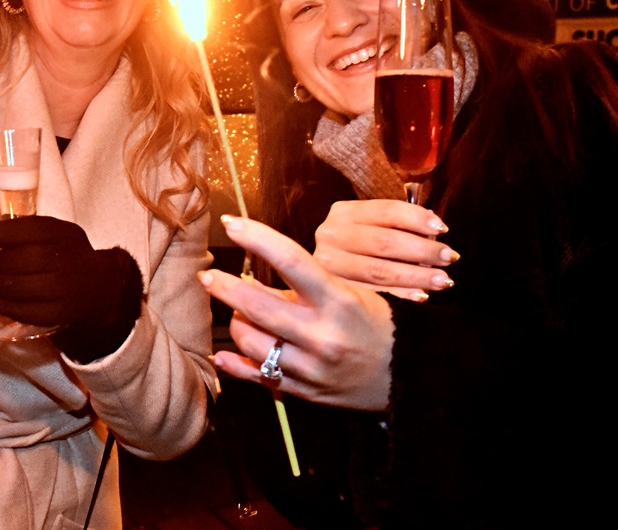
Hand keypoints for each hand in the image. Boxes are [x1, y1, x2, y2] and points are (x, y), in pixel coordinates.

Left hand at [0, 201, 142, 361]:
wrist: (97, 285)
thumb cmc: (65, 253)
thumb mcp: (49, 229)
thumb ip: (17, 220)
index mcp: (59, 233)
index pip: (20, 229)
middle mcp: (63, 259)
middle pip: (14, 261)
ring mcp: (63, 288)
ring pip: (16, 289)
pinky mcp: (59, 313)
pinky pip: (24, 312)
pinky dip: (3, 308)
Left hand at [199, 215, 394, 410]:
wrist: (410, 376)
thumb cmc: (377, 323)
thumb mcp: (353, 293)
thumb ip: (309, 286)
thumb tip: (258, 274)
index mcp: (339, 300)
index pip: (291, 260)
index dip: (257, 238)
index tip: (230, 223)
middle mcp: (323, 334)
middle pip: (257, 305)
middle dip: (224, 287)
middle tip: (208, 276)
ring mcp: (311, 367)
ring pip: (251, 341)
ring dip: (238, 322)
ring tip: (241, 313)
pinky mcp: (304, 393)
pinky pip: (258, 377)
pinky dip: (234, 364)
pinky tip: (223, 353)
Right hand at [313, 199, 458, 301]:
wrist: (317, 279)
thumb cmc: (357, 248)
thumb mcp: (369, 228)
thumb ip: (396, 226)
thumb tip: (435, 231)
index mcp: (343, 213)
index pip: (385, 211)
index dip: (416, 218)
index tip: (443, 229)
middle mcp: (330, 235)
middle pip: (384, 241)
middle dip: (422, 250)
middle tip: (449, 257)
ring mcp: (328, 265)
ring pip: (380, 270)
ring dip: (417, 275)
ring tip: (443, 280)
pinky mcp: (333, 290)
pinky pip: (374, 293)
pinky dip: (401, 294)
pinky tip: (421, 296)